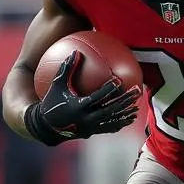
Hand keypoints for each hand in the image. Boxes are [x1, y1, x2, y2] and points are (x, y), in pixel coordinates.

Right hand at [24, 51, 140, 145]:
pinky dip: (120, 123)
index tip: (119, 80)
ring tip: (137, 108)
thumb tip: (76, 51)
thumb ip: (67, 68)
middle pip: (110, 109)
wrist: (47, 126)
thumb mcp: (57, 84)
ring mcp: (90, 127)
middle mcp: (86, 118)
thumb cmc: (52, 101)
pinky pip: (109, 128)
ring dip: (125, 114)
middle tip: (136, 91)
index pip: (97, 97)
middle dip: (125, 101)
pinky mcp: (92, 132)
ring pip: (112, 121)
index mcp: (78, 106)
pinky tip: (129, 118)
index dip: (108, 89)